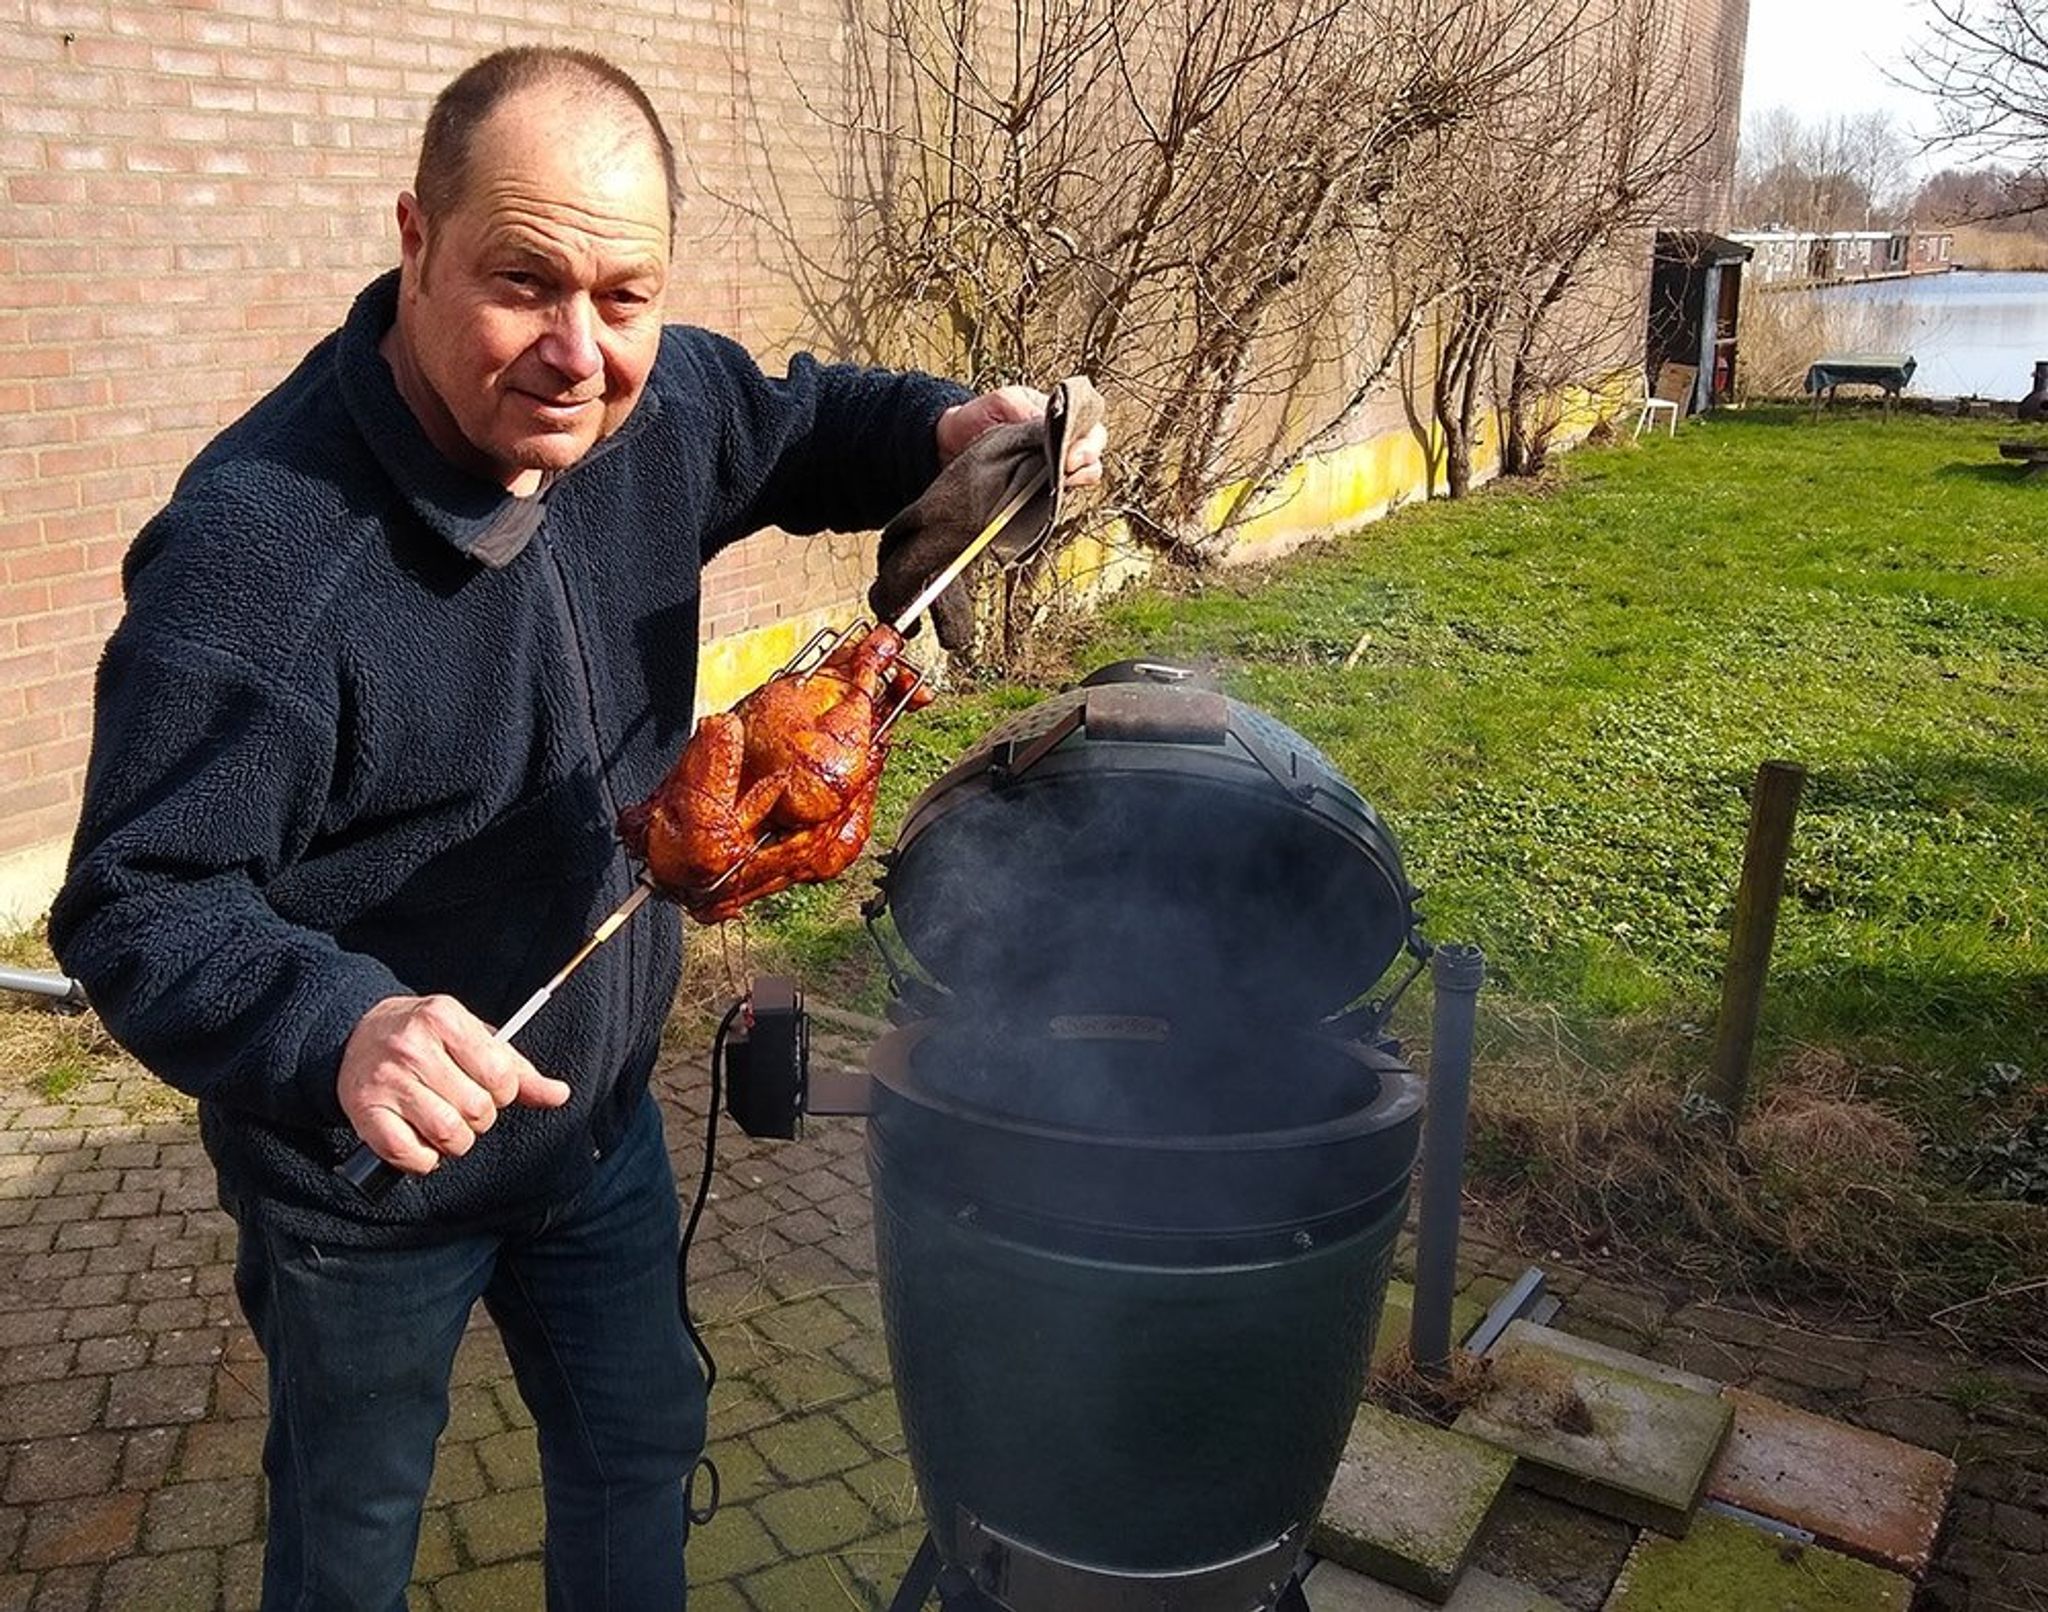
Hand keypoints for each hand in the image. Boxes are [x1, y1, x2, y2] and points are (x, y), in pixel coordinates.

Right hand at [337, 995, 571, 1174]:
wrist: (355, 1035)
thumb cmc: (427, 1039)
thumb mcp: (472, 1038)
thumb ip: (517, 1069)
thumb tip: (559, 1094)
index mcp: (445, 1019)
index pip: (501, 1076)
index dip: (504, 1092)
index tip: (488, 1087)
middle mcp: (413, 1048)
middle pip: (477, 1110)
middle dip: (480, 1117)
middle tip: (462, 1105)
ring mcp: (386, 1082)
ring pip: (449, 1135)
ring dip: (456, 1142)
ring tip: (445, 1123)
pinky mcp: (364, 1113)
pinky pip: (411, 1156)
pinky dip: (424, 1159)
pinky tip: (421, 1140)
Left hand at [937, 385, 1106, 487]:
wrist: (950, 442)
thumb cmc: (978, 416)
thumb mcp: (1000, 402)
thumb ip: (1025, 410)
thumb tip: (1050, 426)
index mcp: (1057, 414)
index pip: (1089, 423)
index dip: (1087, 438)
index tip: (1070, 452)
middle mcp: (1062, 440)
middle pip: (1094, 449)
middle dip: (1087, 459)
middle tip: (1068, 467)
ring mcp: (1055, 465)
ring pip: (1086, 473)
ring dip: (1078, 478)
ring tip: (1061, 483)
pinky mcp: (1042, 489)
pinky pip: (1062, 494)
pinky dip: (1059, 496)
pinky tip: (1048, 498)